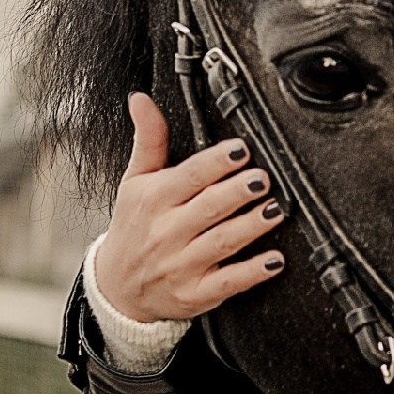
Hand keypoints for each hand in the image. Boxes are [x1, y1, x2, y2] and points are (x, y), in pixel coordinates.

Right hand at [93, 93, 286, 321]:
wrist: (118, 287)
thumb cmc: (134, 227)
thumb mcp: (134, 182)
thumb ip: (148, 140)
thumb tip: (141, 99)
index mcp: (153, 200)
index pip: (188, 177)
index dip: (215, 162)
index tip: (240, 149)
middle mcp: (166, 232)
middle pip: (208, 208)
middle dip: (237, 192)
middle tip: (264, 178)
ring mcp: (181, 265)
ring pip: (221, 243)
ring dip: (250, 227)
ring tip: (275, 210)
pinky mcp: (195, 294)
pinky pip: (227, 283)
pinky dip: (251, 272)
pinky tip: (274, 260)